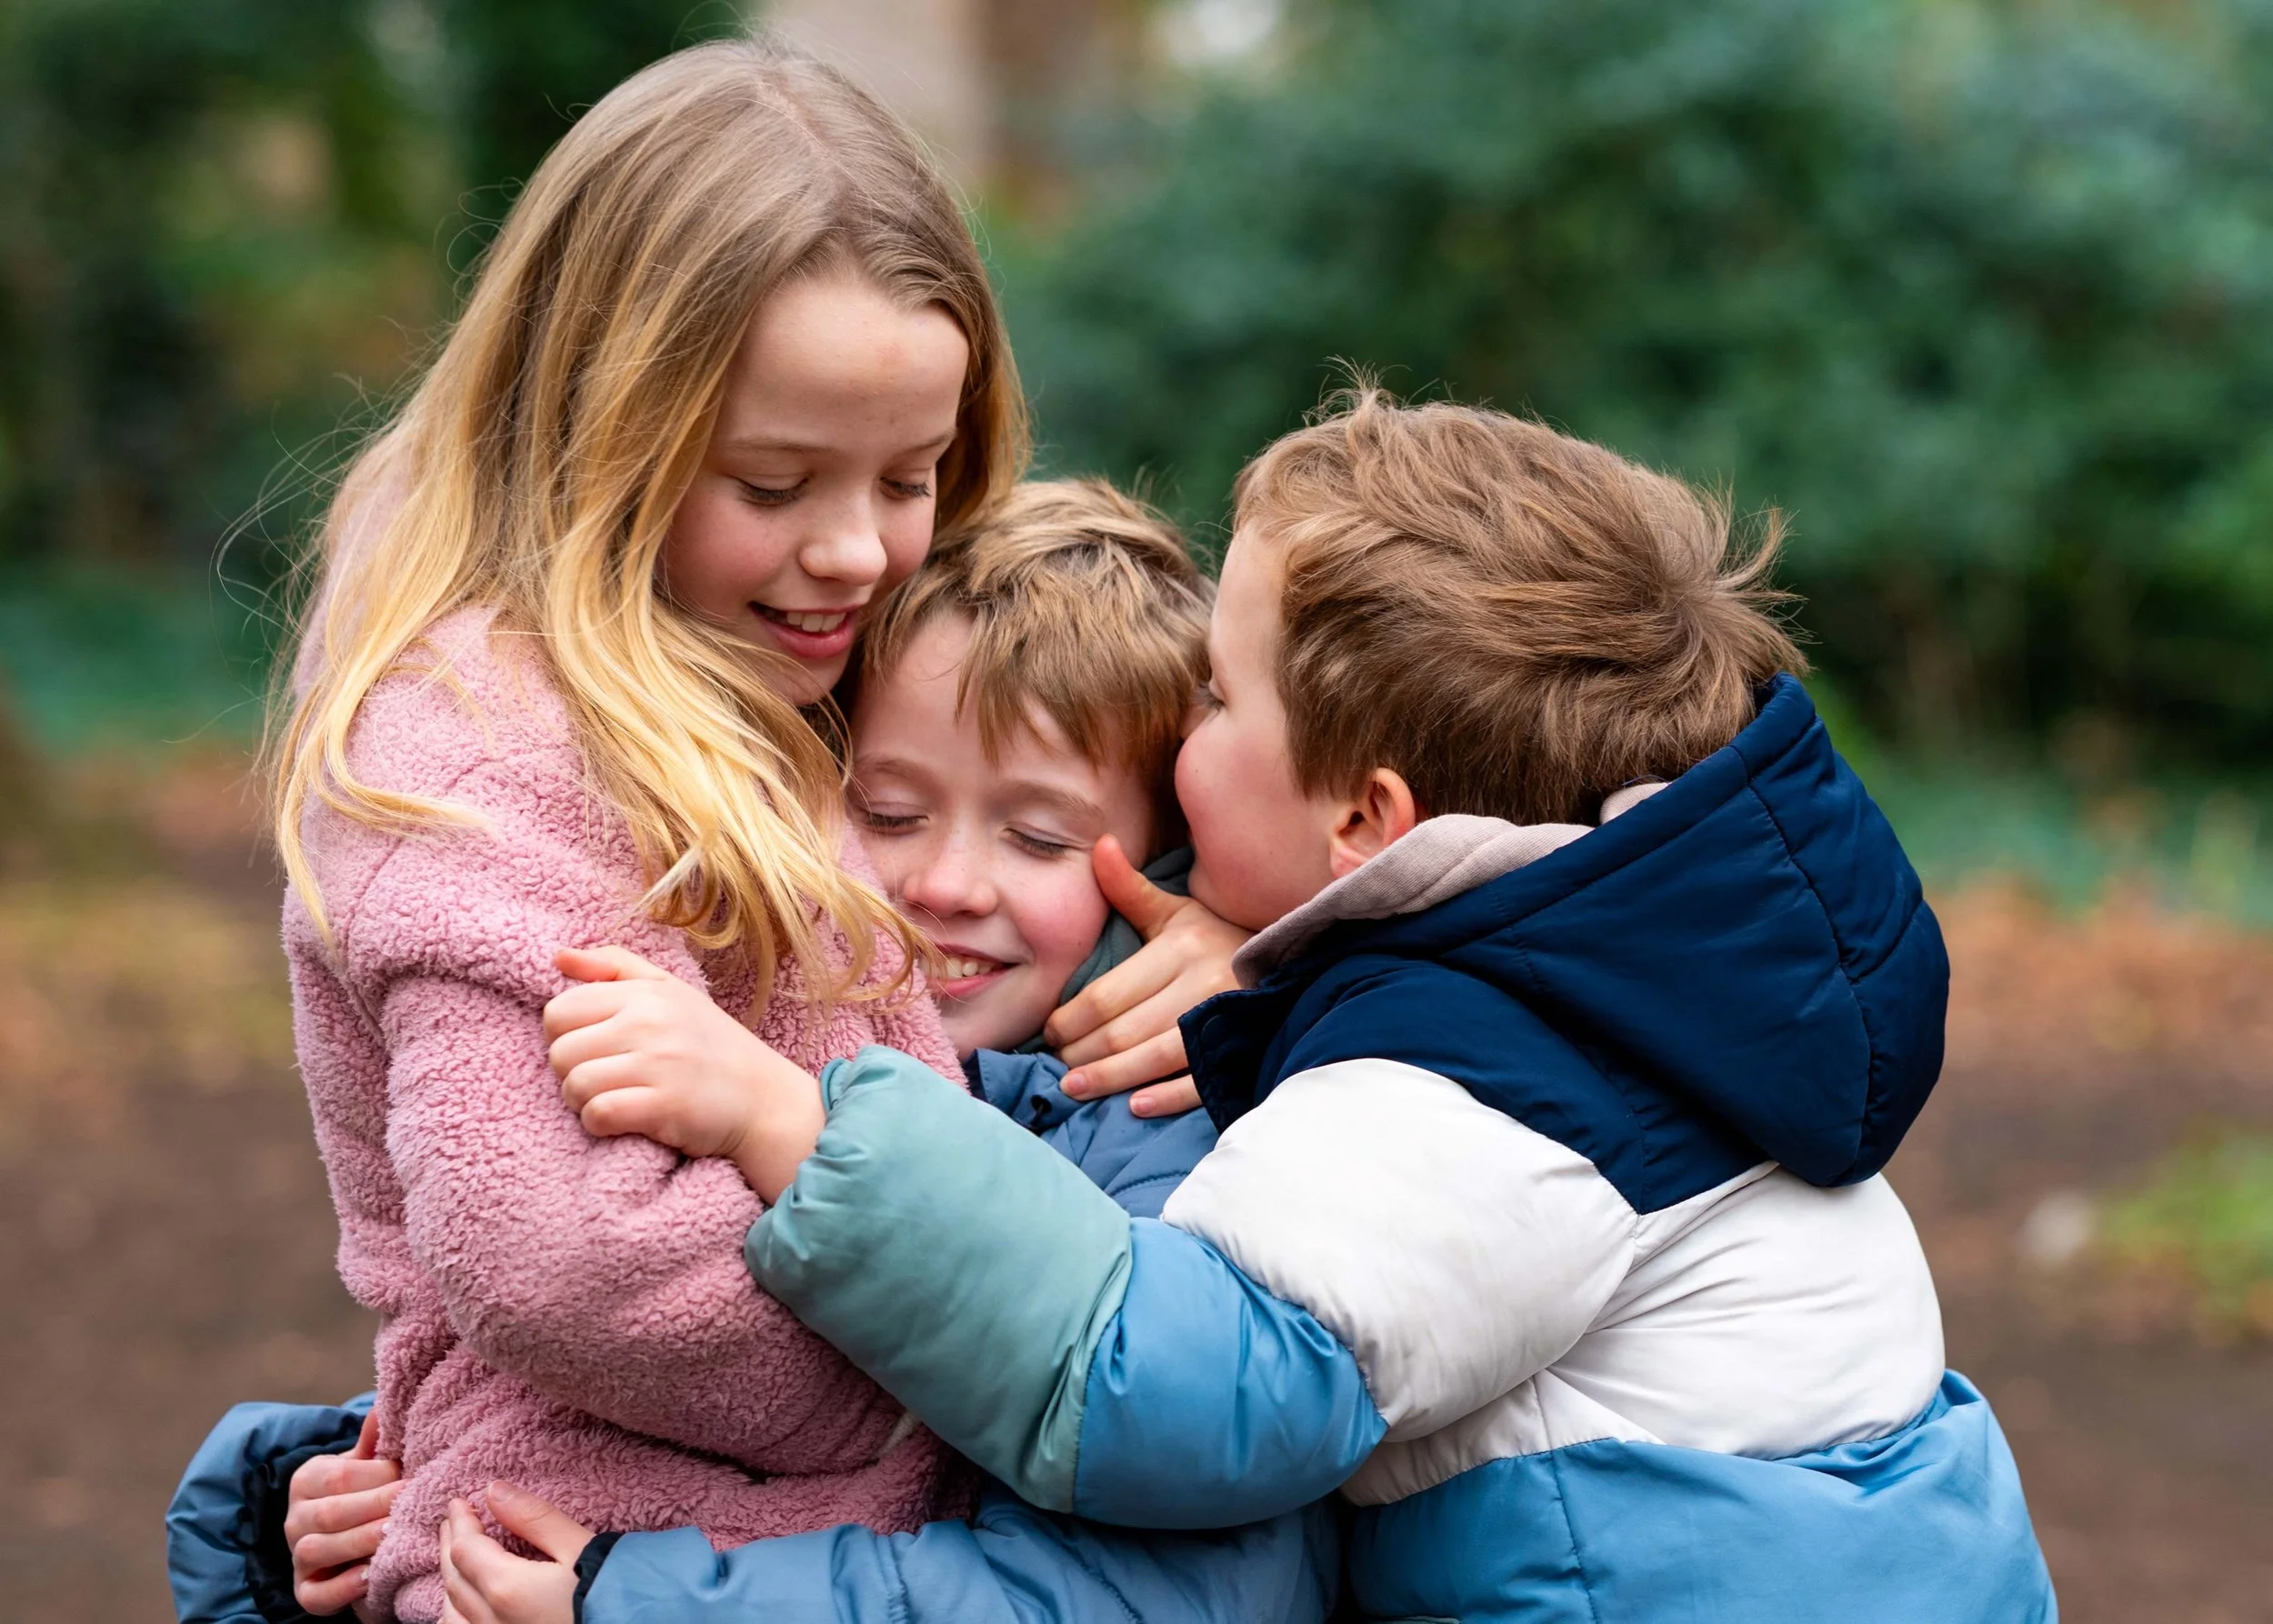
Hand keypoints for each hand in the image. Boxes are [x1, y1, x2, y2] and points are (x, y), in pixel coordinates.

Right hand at [285, 1412, 401, 1616]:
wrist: (346, 1543)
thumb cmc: (361, 1494)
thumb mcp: (364, 1467)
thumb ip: (373, 1444)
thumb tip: (382, 1410)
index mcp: (306, 1480)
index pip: (339, 1477)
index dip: (376, 1477)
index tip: (408, 1476)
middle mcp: (294, 1519)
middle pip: (330, 1513)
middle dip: (374, 1507)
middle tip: (410, 1502)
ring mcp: (296, 1558)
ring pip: (318, 1550)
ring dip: (359, 1542)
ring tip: (394, 1533)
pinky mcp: (305, 1593)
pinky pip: (316, 1595)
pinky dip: (342, 1588)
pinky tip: (371, 1576)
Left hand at [437, 1483, 587, 1623]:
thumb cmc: (614, 1589)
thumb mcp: (580, 1546)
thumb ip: (535, 1518)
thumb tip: (494, 1491)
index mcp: (507, 1587)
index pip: (466, 1549)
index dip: (460, 1522)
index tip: (459, 1502)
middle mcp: (492, 1620)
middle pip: (455, 1579)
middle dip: (451, 1546)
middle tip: (453, 1522)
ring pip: (453, 1612)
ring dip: (451, 1580)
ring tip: (455, 1558)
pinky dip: (455, 1614)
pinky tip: (462, 1606)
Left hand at [546, 946, 825, 1201]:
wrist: (763, 1098)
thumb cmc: (710, 1044)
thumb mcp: (670, 990)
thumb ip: (615, 967)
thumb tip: (558, 957)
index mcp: (645, 993)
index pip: (559, 1011)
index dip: (566, 1036)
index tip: (595, 1048)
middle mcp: (649, 1023)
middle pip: (560, 1052)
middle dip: (572, 1072)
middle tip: (606, 1078)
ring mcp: (658, 1064)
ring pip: (574, 1085)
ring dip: (584, 1101)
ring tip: (615, 1098)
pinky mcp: (664, 1106)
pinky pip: (598, 1114)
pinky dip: (601, 1123)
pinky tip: (624, 1120)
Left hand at [1044, 837, 1249, 1115]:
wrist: (1288, 962)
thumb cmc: (1216, 937)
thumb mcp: (1175, 911)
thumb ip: (1129, 888)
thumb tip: (1100, 845)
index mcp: (1180, 948)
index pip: (1109, 994)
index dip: (1071, 1018)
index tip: (1048, 1032)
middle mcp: (1202, 983)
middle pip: (1125, 1029)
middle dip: (1082, 1052)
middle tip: (1057, 1067)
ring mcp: (1224, 1019)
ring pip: (1154, 1057)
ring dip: (1110, 1078)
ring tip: (1074, 1088)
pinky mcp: (1242, 1047)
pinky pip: (1198, 1079)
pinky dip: (1166, 1096)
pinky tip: (1135, 1106)